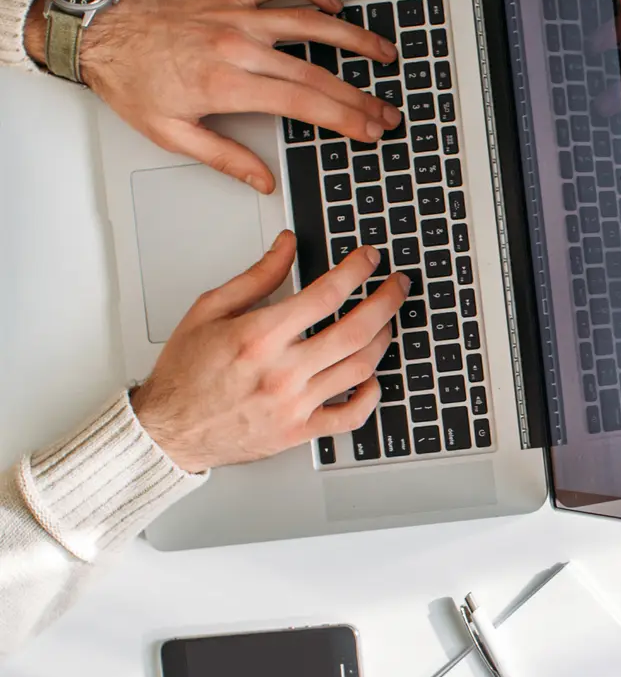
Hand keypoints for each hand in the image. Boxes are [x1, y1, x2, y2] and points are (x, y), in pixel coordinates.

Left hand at [28, 0, 400, 193]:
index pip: (304, 103)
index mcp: (227, 83)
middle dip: (360, 95)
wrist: (94, 29)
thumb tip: (262, 180)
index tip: (368, 130)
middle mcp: (239, 46)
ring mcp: (237, 16)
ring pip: (312, 22)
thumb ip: (223, 157)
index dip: (344, 119)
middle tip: (386, 110)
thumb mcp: (169, 133)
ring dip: (355, 39)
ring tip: (383, 53)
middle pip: (318, 72)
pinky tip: (332, 4)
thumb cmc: (127, 77)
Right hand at [130, 232, 409, 472]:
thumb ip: (256, 276)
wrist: (166, 431)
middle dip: (387, 300)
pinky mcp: (299, 431)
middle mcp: (283, 371)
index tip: (370, 259)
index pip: (326, 294)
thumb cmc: (184, 373)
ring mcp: (295, 404)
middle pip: (357, 330)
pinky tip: (372, 377)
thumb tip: (288, 245)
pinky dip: (372, 395)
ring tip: (387, 321)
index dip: (357, 270)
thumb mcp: (209, 310)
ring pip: (361, 368)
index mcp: (260, 336)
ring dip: (384, 339)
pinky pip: (351, 416)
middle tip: (397, 285)